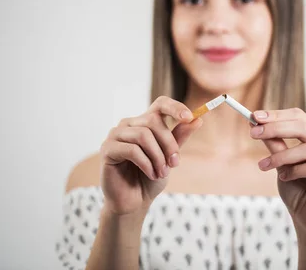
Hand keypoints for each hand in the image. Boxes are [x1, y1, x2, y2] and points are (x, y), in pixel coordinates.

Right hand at [99, 96, 202, 215]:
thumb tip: (197, 119)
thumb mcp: (169, 157)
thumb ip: (179, 137)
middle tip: (174, 163)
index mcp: (145, 123)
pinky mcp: (108, 149)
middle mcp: (129, 124)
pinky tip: (151, 174)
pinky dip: (146, 164)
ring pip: (143, 135)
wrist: (134, 202)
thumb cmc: (151, 178)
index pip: (160, 104)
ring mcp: (116, 135)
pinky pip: (131, 150)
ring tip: (161, 173)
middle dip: (169, 143)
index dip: (175, 107)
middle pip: (153, 121)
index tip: (189, 116)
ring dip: (158, 157)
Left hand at [250, 108, 305, 233]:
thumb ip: (274, 143)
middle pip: (303, 127)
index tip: (255, 116)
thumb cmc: (296, 189)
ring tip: (265, 166)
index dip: (277, 115)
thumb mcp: (281, 163)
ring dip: (281, 156)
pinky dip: (295, 170)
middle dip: (275, 128)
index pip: (299, 116)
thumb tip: (256, 122)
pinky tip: (285, 177)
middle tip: (253, 134)